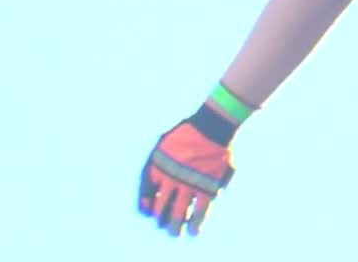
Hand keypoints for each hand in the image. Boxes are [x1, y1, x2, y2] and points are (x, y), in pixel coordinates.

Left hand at [138, 120, 234, 236]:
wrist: (212, 125)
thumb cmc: (188, 132)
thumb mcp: (163, 143)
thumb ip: (155, 163)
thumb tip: (150, 184)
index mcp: (157, 166)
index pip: (145, 193)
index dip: (145, 205)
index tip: (148, 213)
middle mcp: (170, 178)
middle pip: (160, 207)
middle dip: (161, 219)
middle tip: (164, 227)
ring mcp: (189, 183)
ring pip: (178, 212)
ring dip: (175, 226)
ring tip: (176, 233)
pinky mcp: (207, 186)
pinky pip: (200, 210)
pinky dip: (196, 222)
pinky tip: (195, 230)